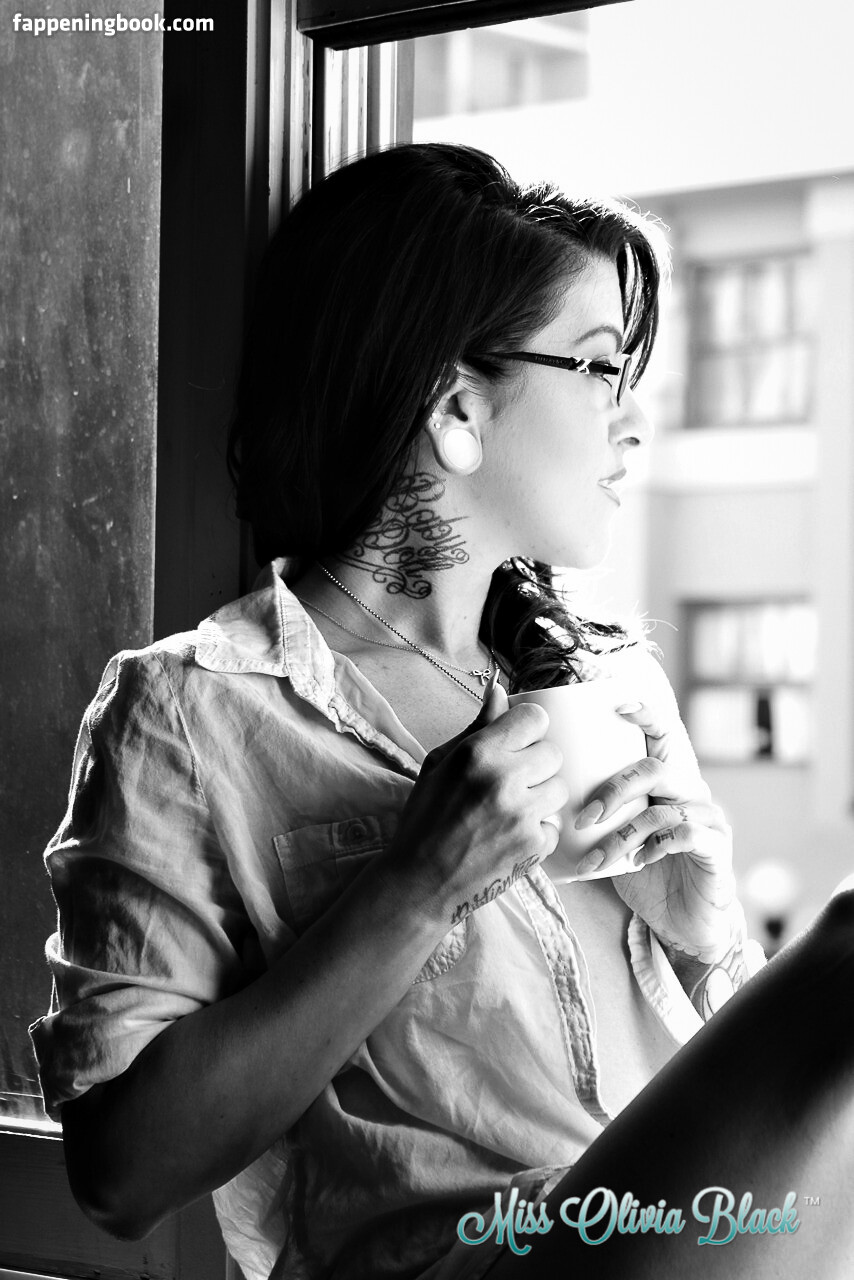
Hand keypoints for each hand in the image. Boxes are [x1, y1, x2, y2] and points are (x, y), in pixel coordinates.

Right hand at [385, 676, 568, 927]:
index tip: (517, 743)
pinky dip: (537, 831)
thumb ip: (477, 728)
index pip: (535, 718)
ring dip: (540, 797)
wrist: (421, 881)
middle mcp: (503, 780)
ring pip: (559, 788)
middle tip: (511, 782)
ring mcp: (522, 815)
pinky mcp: (534, 846)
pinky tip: (510, 836)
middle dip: (536, 764)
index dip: (527, 730)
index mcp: (478, 754)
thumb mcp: (439, 765)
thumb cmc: (424, 819)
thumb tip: (498, 692)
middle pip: (553, 752)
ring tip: (511, 810)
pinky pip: (554, 825)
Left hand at [574, 695, 736, 963]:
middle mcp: (691, 791)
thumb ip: (596, 812)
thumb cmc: (645, 875)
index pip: (662, 733)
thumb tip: (544, 793)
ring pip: (661, 809)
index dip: (644, 712)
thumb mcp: (615, 838)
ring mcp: (708, 818)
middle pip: (654, 768)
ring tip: (596, 859)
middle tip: (583, 817)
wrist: (684, 924)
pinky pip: (685, 835)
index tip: (615, 705)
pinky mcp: (717, 847)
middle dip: (613, 790)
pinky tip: (637, 864)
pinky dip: (654, 847)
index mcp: (667, 780)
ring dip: (621, 835)